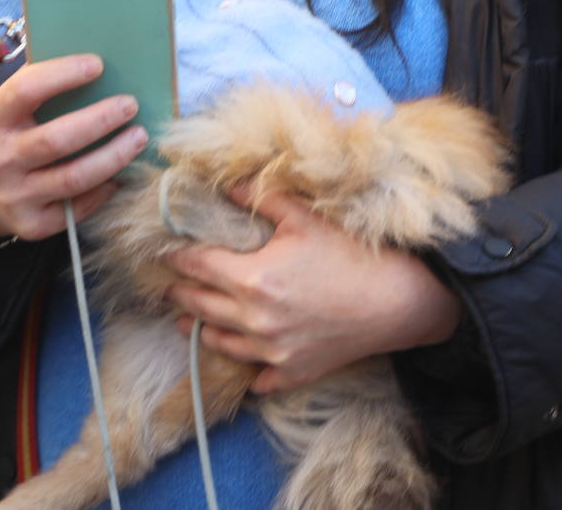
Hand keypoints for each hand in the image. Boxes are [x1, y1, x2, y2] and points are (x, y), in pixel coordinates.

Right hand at [0, 54, 148, 238]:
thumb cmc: (6, 136)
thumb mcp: (6, 109)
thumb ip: (39, 88)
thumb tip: (96, 65)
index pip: (25, 91)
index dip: (62, 75)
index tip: (98, 64)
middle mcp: (0, 159)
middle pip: (56, 140)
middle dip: (100, 120)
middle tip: (130, 105)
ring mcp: (14, 195)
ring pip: (74, 178)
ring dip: (114, 157)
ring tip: (138, 137)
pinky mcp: (30, 224)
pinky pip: (77, 208)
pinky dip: (104, 190)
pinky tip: (120, 175)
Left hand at [164, 185, 462, 393]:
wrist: (397, 302)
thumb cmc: (351, 254)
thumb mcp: (304, 217)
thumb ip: (261, 198)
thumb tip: (226, 184)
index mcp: (252, 279)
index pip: (197, 266)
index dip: (176, 257)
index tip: (164, 252)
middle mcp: (253, 321)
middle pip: (199, 306)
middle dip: (180, 293)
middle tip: (167, 286)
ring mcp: (270, 353)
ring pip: (218, 343)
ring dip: (199, 329)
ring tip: (186, 321)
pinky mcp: (290, 373)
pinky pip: (255, 378)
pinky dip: (244, 368)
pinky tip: (239, 362)